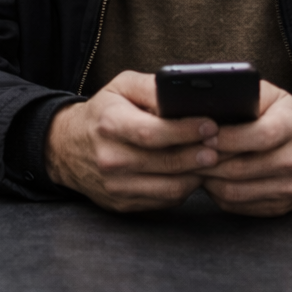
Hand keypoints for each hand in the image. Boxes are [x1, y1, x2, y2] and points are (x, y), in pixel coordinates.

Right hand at [45, 71, 219, 211]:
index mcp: (110, 125)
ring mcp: (116, 186)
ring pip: (171, 187)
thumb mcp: (121, 86)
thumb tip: (184, 96)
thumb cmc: (103, 112)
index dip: (186, 131)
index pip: (153, 133)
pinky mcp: (123, 204)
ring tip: (213, 158)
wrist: (67, 148)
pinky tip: (193, 172)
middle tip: (223, 145)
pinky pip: (165, 200)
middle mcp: (110, 159)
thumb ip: (152, 88)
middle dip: (200, 154)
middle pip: (167, 163)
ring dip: (197, 175)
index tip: (211, 125)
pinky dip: (184, 188)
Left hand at [200, 81, 291, 216]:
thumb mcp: (271, 96)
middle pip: (242, 168)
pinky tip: (211, 179)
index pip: (260, 136)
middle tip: (187, 153)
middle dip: (208, 161)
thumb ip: (245, 95)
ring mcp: (290, 187)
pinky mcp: (281, 206)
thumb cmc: (284, 117)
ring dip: (209, 180)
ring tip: (195, 166)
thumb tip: (208, 104)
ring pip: (235, 191)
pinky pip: (238, 205)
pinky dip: (218, 193)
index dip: (228, 138)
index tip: (205, 135)